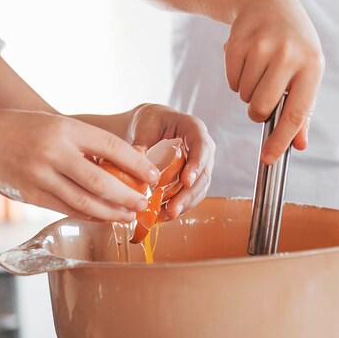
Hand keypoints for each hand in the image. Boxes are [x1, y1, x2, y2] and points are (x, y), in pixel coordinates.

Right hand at [0, 110, 160, 221]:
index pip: (110, 146)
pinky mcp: (31, 195)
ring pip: (84, 201)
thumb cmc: (22, 130)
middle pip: (100, 180)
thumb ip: (84, 142)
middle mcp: (53, 152)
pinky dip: (87, 214)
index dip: (136, 164)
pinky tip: (102, 217)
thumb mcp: (55, 124)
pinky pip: (66, 209)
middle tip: (144, 203)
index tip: (153, 176)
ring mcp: (40, 176)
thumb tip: (124, 162)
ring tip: (128, 215)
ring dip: (110, 212)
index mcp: (64, 128)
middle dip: (127, 195)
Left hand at [128, 103, 214, 219]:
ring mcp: (200, 165)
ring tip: (167, 216)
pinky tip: (164, 215)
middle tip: (173, 208)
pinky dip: (179, 206)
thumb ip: (143, 143)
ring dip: (184, 204)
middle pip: (203, 173)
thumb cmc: (150, 121)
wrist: (152, 126)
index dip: (196, 165)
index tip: (186, 181)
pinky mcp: (192, 178)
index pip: (201, 146)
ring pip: (199, 188)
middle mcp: (203, 148)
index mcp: (194, 129)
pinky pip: (190, 195)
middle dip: (188, 193)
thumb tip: (135, 162)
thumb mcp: (145, 127)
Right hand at [224, 0, 323, 163]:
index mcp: (311, 66)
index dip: (281, 140)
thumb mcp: (306, 71)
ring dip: (248, 91)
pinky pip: (232, 81)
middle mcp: (288, 55)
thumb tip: (299, 145)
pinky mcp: (238, 43)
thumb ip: (302, 110)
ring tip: (258, 69)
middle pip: (262, 107)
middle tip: (262, 96)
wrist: (268, 2)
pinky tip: (247, 60)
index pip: (296, 113)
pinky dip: (236, 78)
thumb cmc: (292, 44)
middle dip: (257, 110)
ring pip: (244, 95)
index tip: (269, 158)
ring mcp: (262, 47)